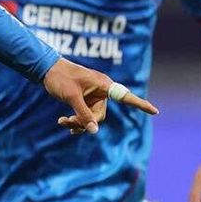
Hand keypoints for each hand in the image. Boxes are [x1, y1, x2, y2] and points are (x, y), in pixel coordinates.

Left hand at [42, 58, 157, 134]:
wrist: (45, 70)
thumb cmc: (60, 78)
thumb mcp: (71, 97)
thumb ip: (83, 114)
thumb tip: (94, 131)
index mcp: (103, 85)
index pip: (124, 96)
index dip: (140, 104)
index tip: (155, 111)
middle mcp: (101, 91)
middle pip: (101, 115)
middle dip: (85, 122)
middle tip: (66, 121)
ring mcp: (93, 96)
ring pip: (92, 118)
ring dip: (78, 123)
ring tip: (62, 121)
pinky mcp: (85, 100)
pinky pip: (86, 115)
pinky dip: (76, 120)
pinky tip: (63, 122)